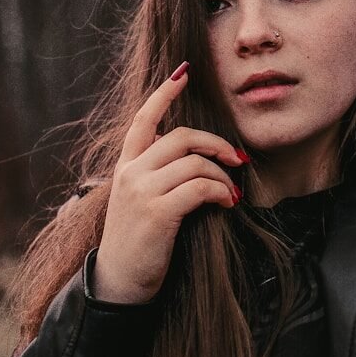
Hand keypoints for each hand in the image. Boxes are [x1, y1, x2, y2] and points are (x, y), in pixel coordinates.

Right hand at [93, 66, 247, 303]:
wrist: (118, 284)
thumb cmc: (136, 245)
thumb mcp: (136, 201)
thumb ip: (153, 175)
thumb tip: (187, 156)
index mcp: (125, 167)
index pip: (144, 120)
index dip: (164, 93)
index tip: (183, 73)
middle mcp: (131, 173)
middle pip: (181, 136)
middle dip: (215, 143)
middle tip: (237, 158)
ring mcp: (142, 191)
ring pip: (194, 162)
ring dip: (222, 174)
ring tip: (232, 192)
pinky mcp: (157, 212)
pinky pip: (200, 187)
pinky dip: (220, 191)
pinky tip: (227, 203)